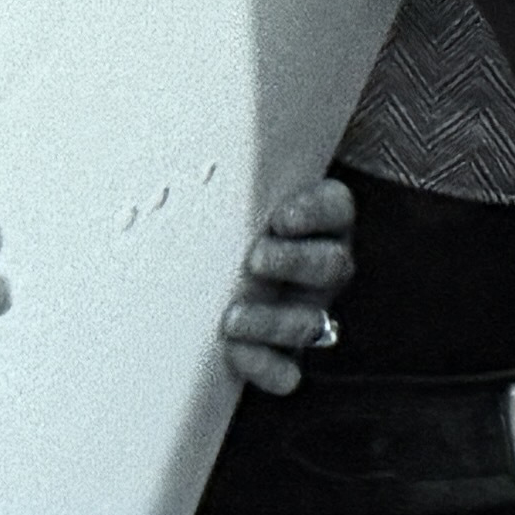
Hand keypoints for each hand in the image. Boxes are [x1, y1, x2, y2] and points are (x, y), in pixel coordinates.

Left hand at [219, 176, 357, 398]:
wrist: (208, 265)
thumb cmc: (221, 219)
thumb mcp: (233, 194)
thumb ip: (225, 178)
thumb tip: (179, 144)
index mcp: (318, 222)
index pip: (336, 208)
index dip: (315, 214)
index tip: (281, 217)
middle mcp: (321, 265)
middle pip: (332, 265)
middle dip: (294, 263)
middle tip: (255, 259)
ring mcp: (307, 310)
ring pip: (313, 322)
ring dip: (274, 321)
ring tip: (232, 317)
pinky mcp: (284, 350)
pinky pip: (288, 369)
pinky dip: (264, 365)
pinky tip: (235, 353)